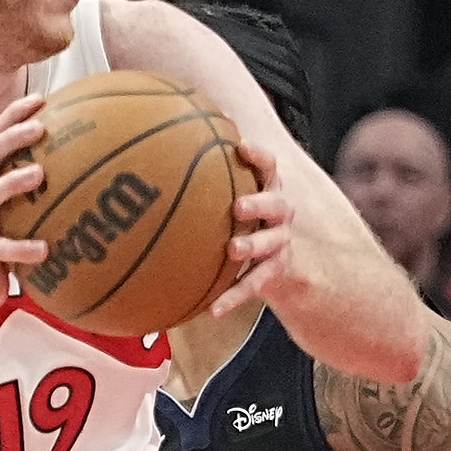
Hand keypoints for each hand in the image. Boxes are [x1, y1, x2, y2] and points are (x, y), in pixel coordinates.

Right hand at [0, 94, 50, 337]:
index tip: (41, 100)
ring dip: (12, 182)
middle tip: (40, 127)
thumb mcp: (10, 208)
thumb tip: (85, 163)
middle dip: (9, 137)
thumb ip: (32, 184)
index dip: (11, 116)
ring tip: (39, 174)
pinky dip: (21, 247)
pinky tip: (45, 249)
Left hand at [210, 130, 293, 318]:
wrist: (281, 264)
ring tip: (233, 249)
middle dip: (259, 203)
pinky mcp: (273, 276)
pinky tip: (212, 312)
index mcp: (269, 191)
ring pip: (271, 246)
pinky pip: (253, 288)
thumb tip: (169, 139)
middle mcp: (281, 217)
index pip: (269, 168)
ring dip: (253, 246)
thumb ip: (208, 171)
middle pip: (277, 205)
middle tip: (239, 205)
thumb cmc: (246, 219)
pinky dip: (233, 299)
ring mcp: (280, 247)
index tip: (241, 146)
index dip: (259, 156)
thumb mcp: (233, 193)